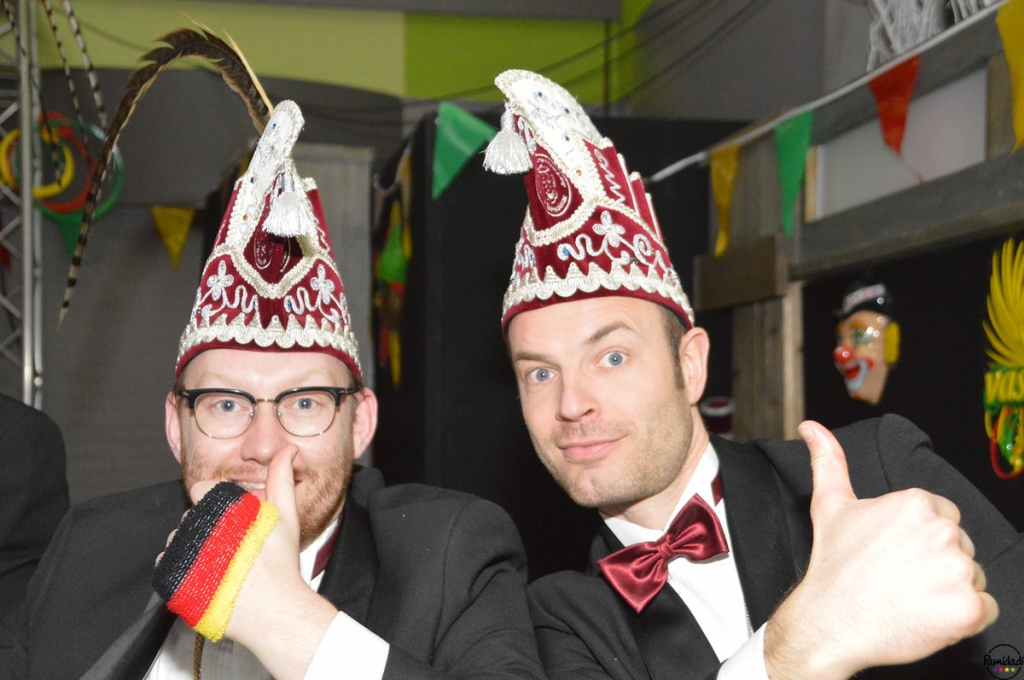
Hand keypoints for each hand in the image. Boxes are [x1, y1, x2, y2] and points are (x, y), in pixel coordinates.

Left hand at [187, 447, 336, 679]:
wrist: (275, 612)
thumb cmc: (281, 565)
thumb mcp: (286, 516)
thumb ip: (282, 478)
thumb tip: (289, 449)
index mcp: (225, 509)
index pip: (201, 488)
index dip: (214, 501)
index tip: (228, 518)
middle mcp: (202, 528)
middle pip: (191, 516)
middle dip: (207, 527)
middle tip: (231, 547)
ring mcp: (187, 555)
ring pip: (178, 538)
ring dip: (192, 546)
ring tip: (218, 563)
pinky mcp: (175, 579)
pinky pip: (166, 563)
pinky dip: (179, 566)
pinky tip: (203, 574)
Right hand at [764, 421, 996, 679]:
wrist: (830, 621)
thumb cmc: (832, 566)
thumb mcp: (829, 506)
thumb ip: (828, 460)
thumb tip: (811, 427)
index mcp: (915, 504)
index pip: (944, 518)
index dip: (921, 540)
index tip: (897, 555)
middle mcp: (942, 532)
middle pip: (961, 547)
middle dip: (938, 564)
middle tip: (900, 579)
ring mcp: (958, 571)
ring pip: (974, 578)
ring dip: (950, 591)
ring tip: (911, 598)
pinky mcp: (969, 608)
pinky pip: (986, 609)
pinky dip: (963, 618)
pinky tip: (928, 616)